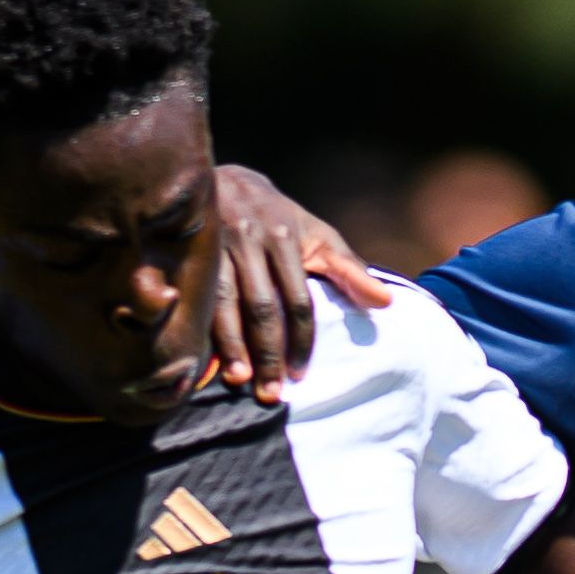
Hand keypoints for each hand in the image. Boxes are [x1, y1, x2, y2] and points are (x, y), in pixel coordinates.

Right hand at [204, 163, 394, 402]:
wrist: (226, 179)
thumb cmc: (279, 218)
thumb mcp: (318, 236)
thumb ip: (349, 270)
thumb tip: (386, 303)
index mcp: (283, 237)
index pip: (297, 299)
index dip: (300, 340)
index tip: (299, 375)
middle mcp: (248, 239)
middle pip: (260, 305)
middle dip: (267, 352)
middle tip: (271, 394)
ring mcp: (214, 245)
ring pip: (222, 302)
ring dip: (231, 345)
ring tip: (238, 380)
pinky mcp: (188, 252)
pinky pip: (193, 296)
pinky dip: (199, 329)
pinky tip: (201, 358)